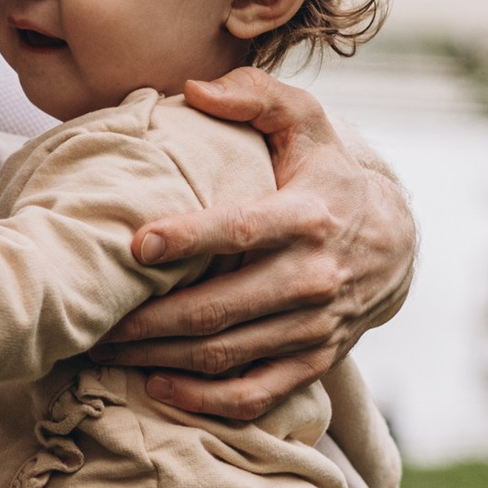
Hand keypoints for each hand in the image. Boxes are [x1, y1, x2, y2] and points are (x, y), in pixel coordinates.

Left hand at [92, 71, 413, 424]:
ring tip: (106, 350)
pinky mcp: (314, 361)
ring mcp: (315, 327)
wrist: (395, 243)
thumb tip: (195, 88)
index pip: (242, 231)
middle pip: (220, 308)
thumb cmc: (330, 175)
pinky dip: (204, 400)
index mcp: (309, 216)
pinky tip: (156, 385)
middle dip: (149, 319)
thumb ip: (257, 97)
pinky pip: (255, 394)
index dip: (188, 238)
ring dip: (160, 358)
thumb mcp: (308, 123)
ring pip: (227, 355)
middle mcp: (314, 277)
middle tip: (92, 319)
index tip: (135, 245)